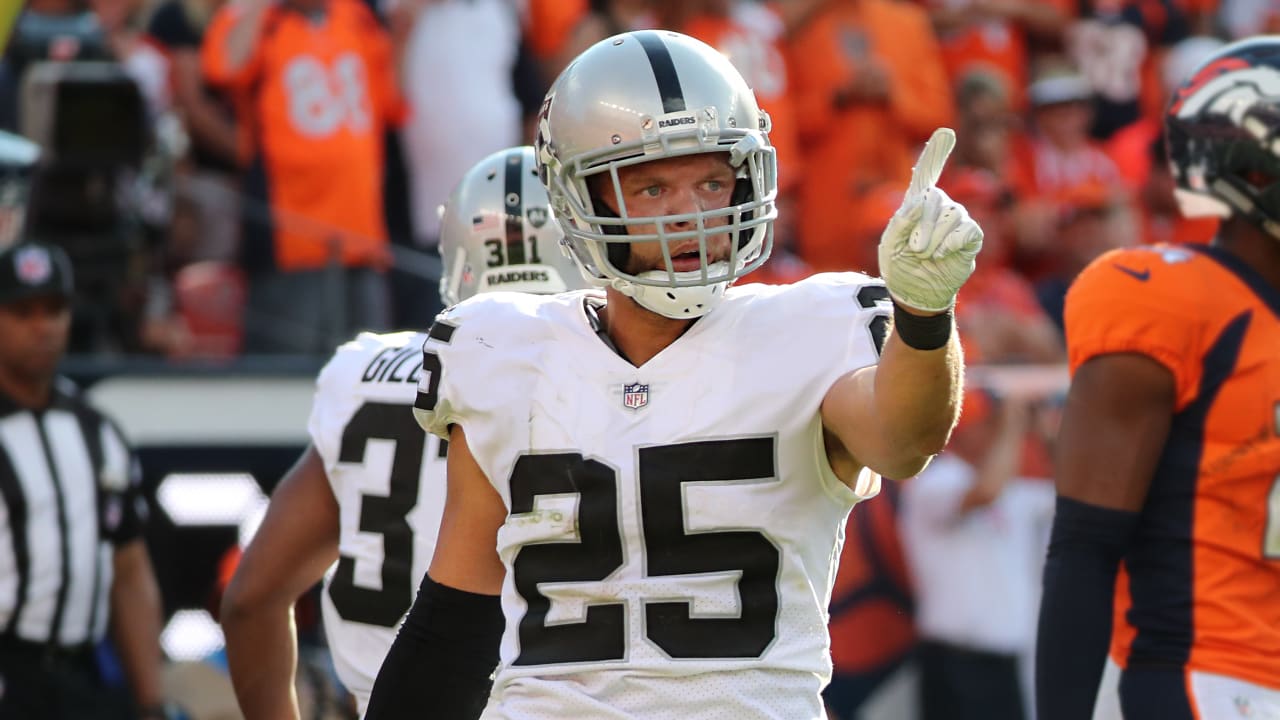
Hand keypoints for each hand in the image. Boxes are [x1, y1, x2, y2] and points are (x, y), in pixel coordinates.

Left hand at [878, 128, 983, 312]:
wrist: (916, 292)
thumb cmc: (900, 267)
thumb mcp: (890, 244)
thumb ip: (900, 221)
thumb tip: (921, 200)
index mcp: (916, 206)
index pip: (926, 175)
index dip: (936, 155)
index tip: (945, 132)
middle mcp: (939, 209)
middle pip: (936, 198)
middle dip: (924, 224)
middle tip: (915, 248)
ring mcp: (957, 222)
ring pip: (953, 215)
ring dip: (935, 237)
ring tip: (926, 254)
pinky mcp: (971, 238)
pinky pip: (968, 230)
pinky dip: (951, 242)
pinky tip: (940, 254)